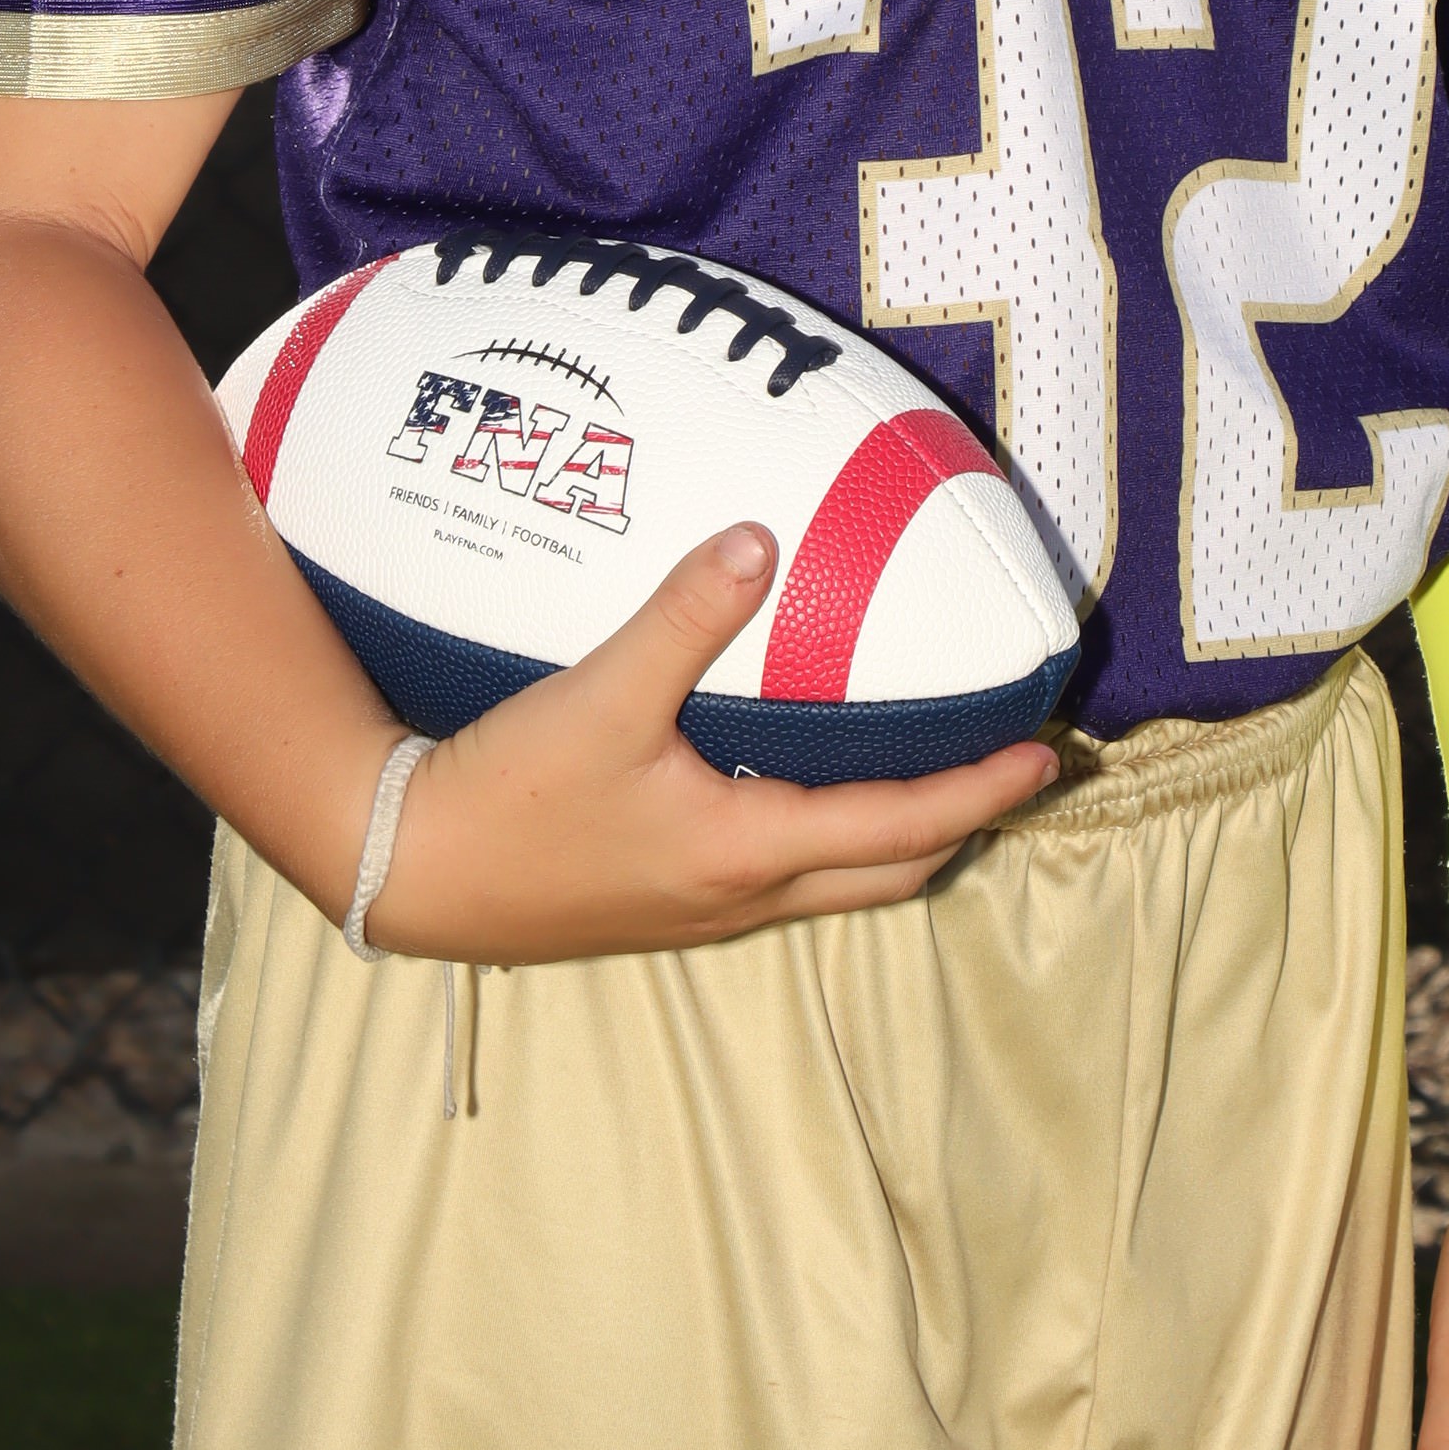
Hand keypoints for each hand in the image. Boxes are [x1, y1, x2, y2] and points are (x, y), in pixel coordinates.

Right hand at [362, 522, 1056, 963]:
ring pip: (836, 882)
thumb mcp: (600, 694)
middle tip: (1011, 773)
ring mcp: (702, 910)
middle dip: (960, 825)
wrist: (407, 869)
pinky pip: (781, 875)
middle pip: (888, 873)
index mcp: (745, 849)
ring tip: (934, 775)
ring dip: (898, 837)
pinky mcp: (664, 902)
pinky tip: (807, 786)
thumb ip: (685, 617)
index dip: (978, 792)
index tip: (1042, 756)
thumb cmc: (508, 794)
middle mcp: (740, 894)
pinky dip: (830, 838)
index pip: (901, 826)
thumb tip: (763, 540)